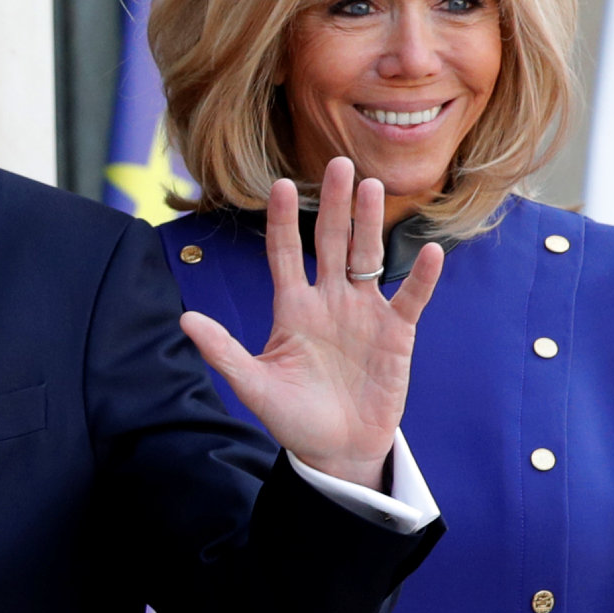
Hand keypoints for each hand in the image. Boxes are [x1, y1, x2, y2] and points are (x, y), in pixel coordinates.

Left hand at [178, 159, 442, 486]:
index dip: (282, 220)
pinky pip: (410, 298)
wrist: (336, 449)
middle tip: (340, 163)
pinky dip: (421, 277)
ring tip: (372, 186)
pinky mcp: (396, 333)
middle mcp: (328, 300)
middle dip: (335, 204)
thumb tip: (184, 319)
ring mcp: (364, 313)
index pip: (284, 253)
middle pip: (331, 242)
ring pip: (367, 256)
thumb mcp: (254, 385)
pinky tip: (430, 251)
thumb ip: (223, 351)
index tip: (280, 184)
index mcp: (292, 308)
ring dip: (370, 223)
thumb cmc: (293, 418)